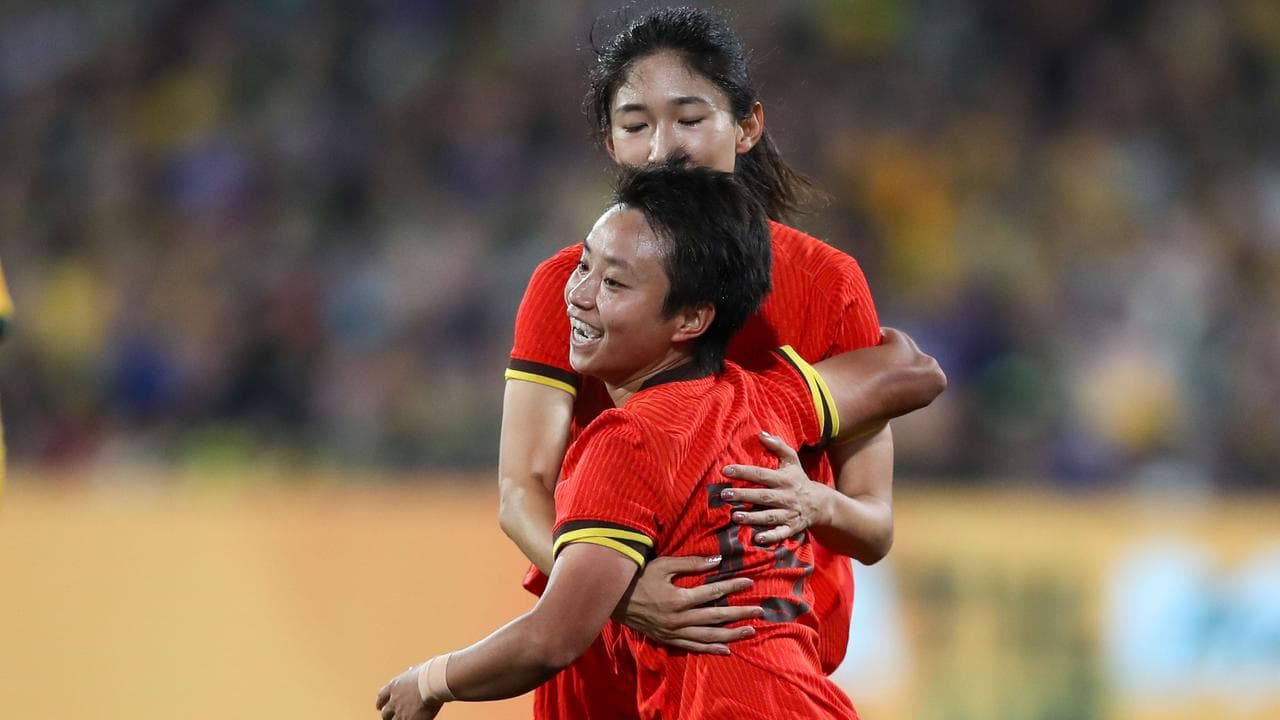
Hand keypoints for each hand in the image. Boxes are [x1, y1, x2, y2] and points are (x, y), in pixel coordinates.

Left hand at [376, 664, 442, 719]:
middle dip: (387, 715)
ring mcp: (400, 711)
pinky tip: (415, 719)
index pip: (381, 697)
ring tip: (405, 718)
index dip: (380, 703)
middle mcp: (394, 700)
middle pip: (385, 713)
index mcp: (394, 686)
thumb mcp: (416, 670)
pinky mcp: (409, 719)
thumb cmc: (428, 674)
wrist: (434, 682)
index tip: (380, 706)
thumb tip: (411, 671)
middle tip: (390, 716)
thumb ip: (411, 674)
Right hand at [620, 554, 762, 653]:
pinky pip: (694, 647)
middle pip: (716, 616)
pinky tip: (726, 649)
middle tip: (759, 611)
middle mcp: (679, 619)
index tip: (749, 583)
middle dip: (739, 613)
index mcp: (679, 599)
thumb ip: (690, 564)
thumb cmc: (639, 578)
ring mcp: (674, 632)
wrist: (614, 600)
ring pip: (709, 636)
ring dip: (731, 634)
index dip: (732, 586)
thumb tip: (716, 561)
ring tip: (750, 631)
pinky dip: (711, 649)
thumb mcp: (663, 566)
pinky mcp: (669, 640)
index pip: (713, 592)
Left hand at [721, 431, 829, 544]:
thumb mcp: (792, 460)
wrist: (821, 503)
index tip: (725, 470)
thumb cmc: (799, 479)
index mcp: (784, 479)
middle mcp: (786, 496)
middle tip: (724, 495)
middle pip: (762, 496)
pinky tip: (758, 539)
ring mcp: (789, 513)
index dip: (743, 471)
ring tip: (735, 516)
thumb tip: (760, 433)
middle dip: (743, 495)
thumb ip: (777, 446)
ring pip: (769, 516)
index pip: (761, 474)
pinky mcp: (792, 527)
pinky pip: (781, 533)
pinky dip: (771, 536)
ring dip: (753, 517)